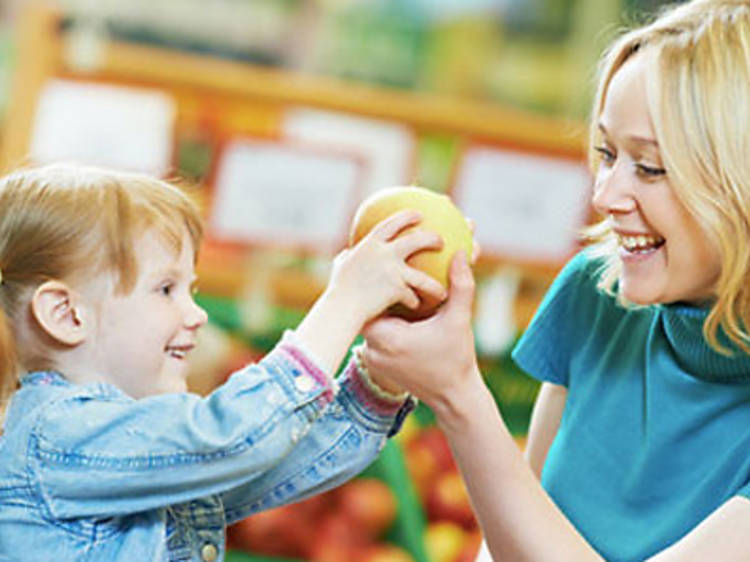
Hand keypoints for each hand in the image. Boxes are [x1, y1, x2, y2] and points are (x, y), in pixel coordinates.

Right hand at [327, 210, 446, 326]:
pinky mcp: (395, 289)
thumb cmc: (338, 291)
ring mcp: (391, 271)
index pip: (391, 224)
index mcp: (370, 244)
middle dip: (431, 238)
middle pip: (415, 241)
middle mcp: (383, 254)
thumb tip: (347, 254)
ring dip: (435, 285)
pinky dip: (415, 302)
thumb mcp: (340, 269)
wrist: (339, 308)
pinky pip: (412, 296)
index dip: (406, 217)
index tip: (418, 214)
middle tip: (441, 241)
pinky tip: (419, 308)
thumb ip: (347, 259)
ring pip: (422, 277)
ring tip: (444, 291)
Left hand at [361, 252, 481, 411]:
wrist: (454, 397)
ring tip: (377, 285)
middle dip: (370, 292)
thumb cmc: (456, 359)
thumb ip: (460, 286)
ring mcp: (373, 360)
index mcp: (387, 337)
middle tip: (373, 269)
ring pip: (367, 325)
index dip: (367, 281)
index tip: (374, 264)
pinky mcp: (377, 366)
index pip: (364, 301)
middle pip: (363, 311)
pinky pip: (373, 338)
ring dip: (375, 309)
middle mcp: (373, 350)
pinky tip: (390, 309)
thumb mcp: (459, 320)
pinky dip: (381, 324)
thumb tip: (460, 253)